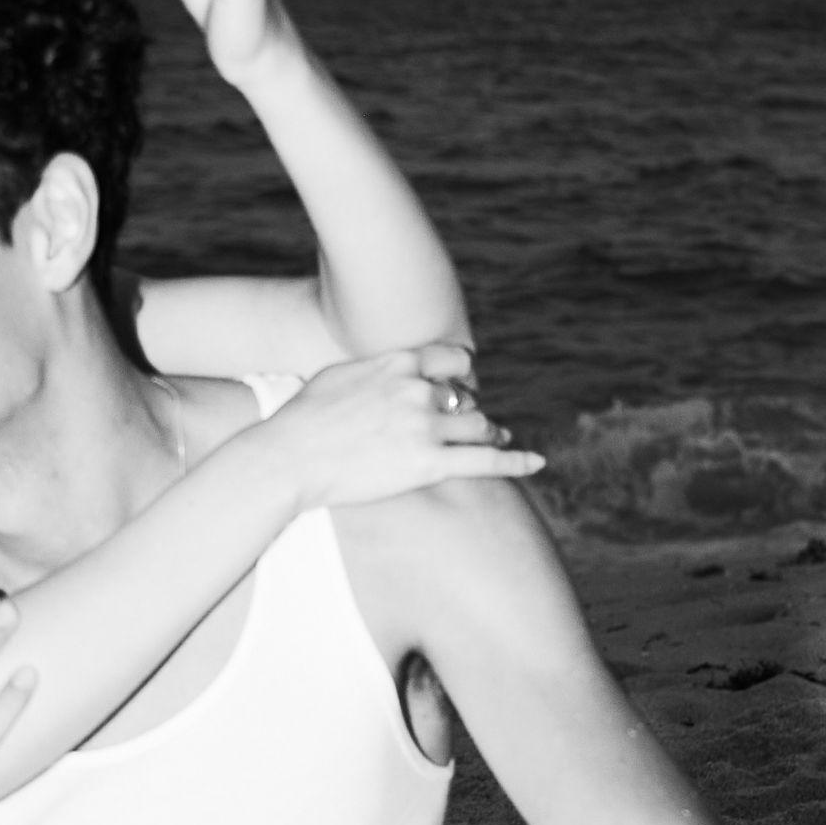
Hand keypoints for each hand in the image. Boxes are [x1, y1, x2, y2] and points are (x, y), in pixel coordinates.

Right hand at [263, 343, 542, 509]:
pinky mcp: (428, 464)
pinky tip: (537, 462)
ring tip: (496, 440)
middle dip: (469, 412)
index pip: (452, 360)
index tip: (457, 390)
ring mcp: (424, 426)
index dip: (458, 377)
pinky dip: (516, 462)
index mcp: (397, 362)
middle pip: (466, 397)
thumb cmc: (303, 419)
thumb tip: (389, 369)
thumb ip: (375, 369)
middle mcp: (417, 389)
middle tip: (466, 426)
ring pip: (478, 426)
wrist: (288, 457)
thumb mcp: (339, 376)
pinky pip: (486, 462)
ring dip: (488, 434)